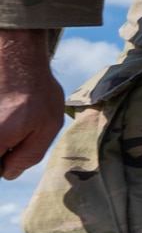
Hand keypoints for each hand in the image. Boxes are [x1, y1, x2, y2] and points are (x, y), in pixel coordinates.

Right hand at [0, 30, 63, 179]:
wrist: (17, 59)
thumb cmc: (36, 91)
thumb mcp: (46, 127)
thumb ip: (28, 156)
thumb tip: (8, 174)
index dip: (6, 165)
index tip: (14, 153)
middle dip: (4, 152)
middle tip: (17, 133)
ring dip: (4, 140)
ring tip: (13, 120)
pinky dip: (3, 128)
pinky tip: (8, 114)